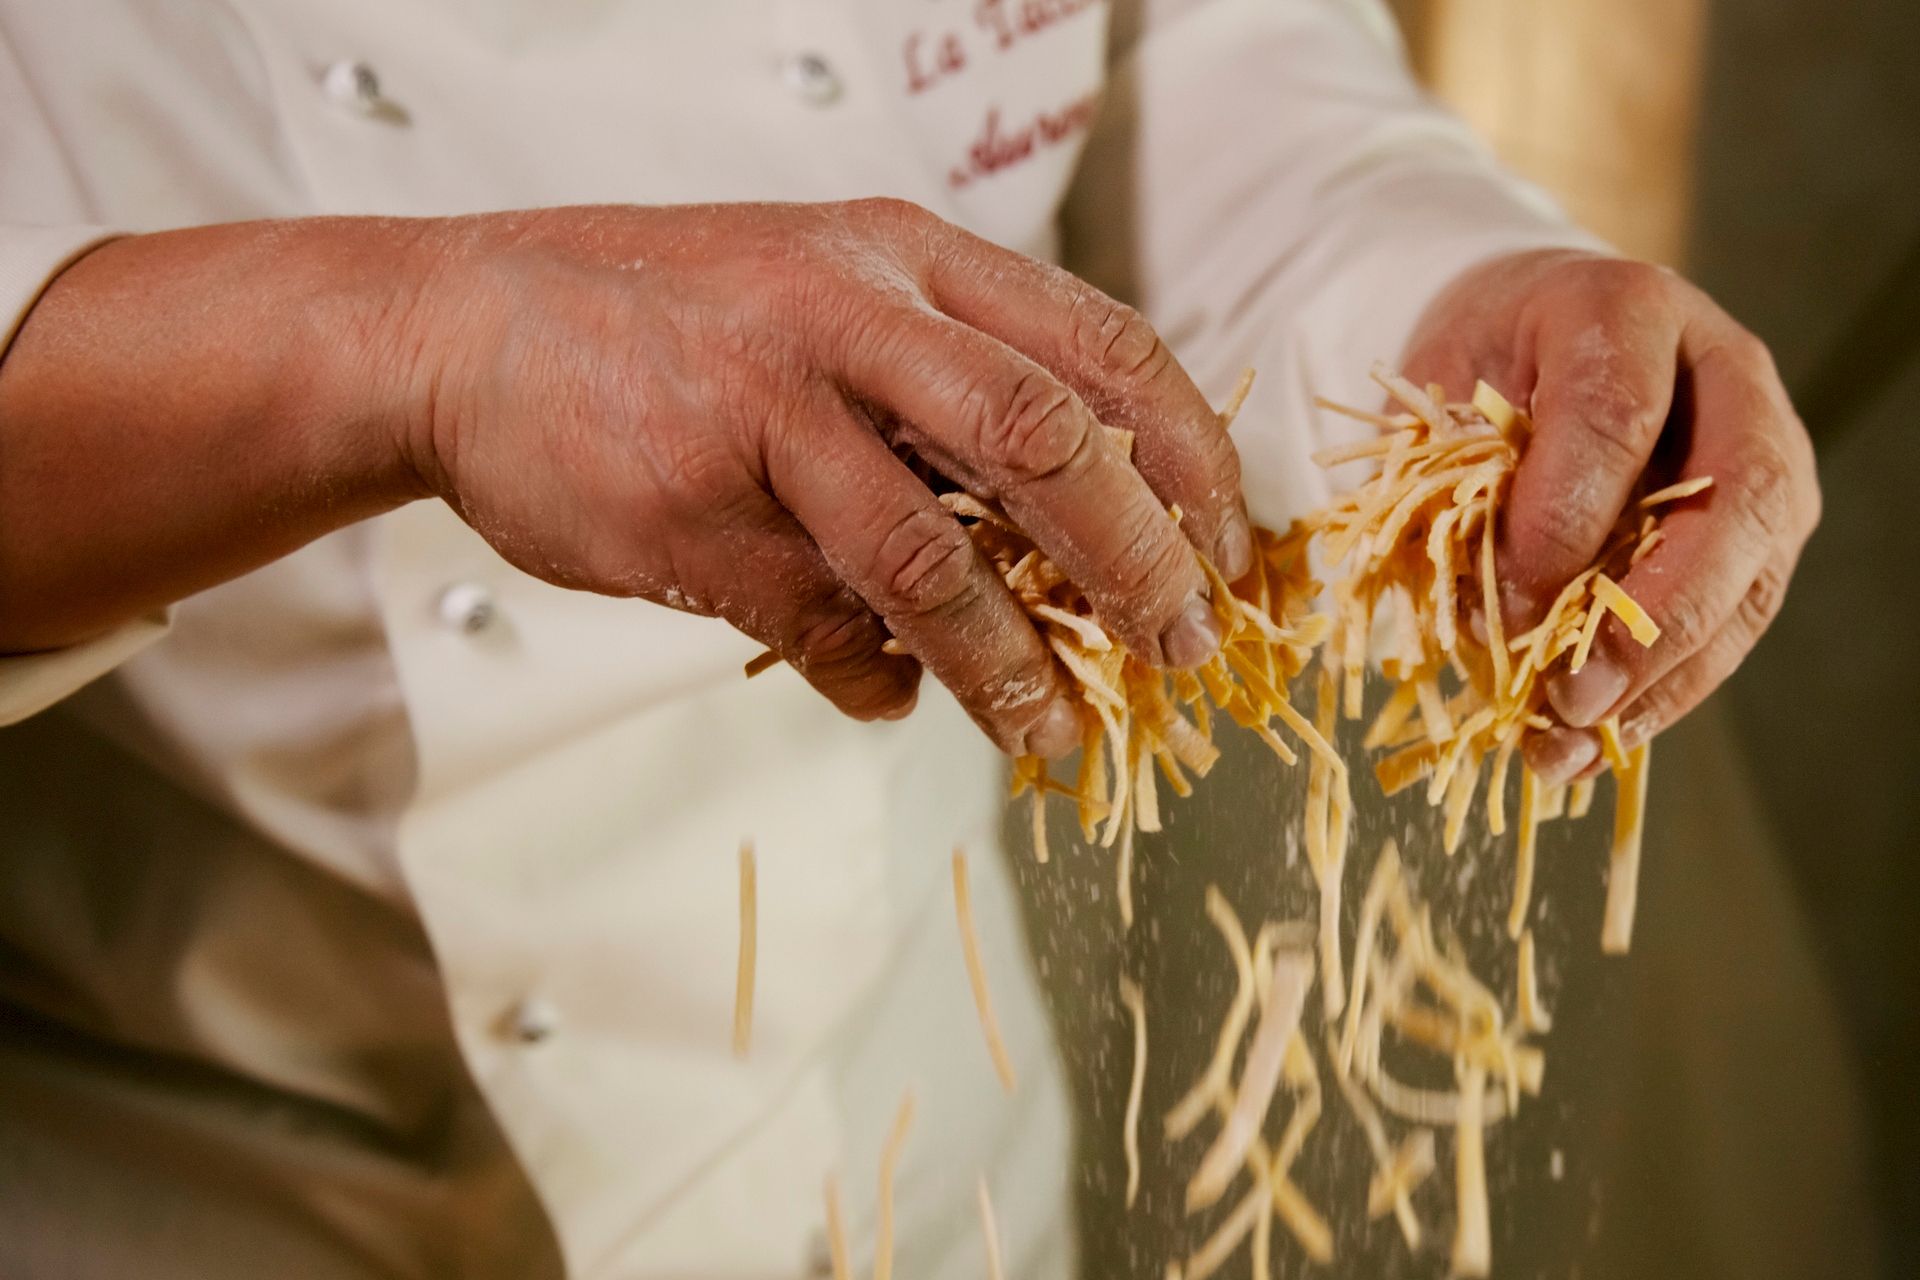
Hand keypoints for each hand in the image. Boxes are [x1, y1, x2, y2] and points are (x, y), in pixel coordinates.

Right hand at [388, 200, 1250, 755]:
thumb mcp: (830, 292)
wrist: (464, 328)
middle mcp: (848, 319)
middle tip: (1178, 649)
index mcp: (906, 256)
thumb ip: (948, 385)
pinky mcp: (692, 519)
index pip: (1098, 348)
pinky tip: (891, 695)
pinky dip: (874, 680)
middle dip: (1137, 563)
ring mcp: (764, 416)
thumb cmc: (672, 318)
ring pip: (932, 561)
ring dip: (1011, 666)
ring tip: (1052, 734)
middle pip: (1044, 443)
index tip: (1225, 545)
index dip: (1186, 456)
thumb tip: (1076, 527)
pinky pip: (820, 629)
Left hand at [1401, 249, 1819, 782]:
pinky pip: (1736, 618)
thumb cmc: (1479, 369)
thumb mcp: (1439, 405)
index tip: (1509, 602)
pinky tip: (1601, 739)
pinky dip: (1666, 689)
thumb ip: (1456, 488)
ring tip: (1574, 741)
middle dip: (1651, 617)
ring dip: (1664, 678)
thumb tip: (1488, 620)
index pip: (1614, 415)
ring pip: (1749, 578)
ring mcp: (1762, 450)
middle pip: (1731, 502)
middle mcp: (1722, 374)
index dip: (1563, 519)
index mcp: (1624, 312)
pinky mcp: (1764, 526)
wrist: (1528, 336)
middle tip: (1573, 696)